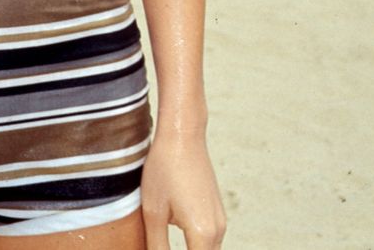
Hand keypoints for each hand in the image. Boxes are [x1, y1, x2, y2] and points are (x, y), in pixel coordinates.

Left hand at [141, 130, 225, 249]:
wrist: (183, 135)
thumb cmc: (164, 169)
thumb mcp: (153, 212)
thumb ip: (157, 246)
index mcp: (203, 235)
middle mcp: (217, 231)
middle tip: (160, 247)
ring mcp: (220, 221)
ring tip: (164, 243)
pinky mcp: (216, 211)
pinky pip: (207, 239)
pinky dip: (194, 245)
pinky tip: (173, 235)